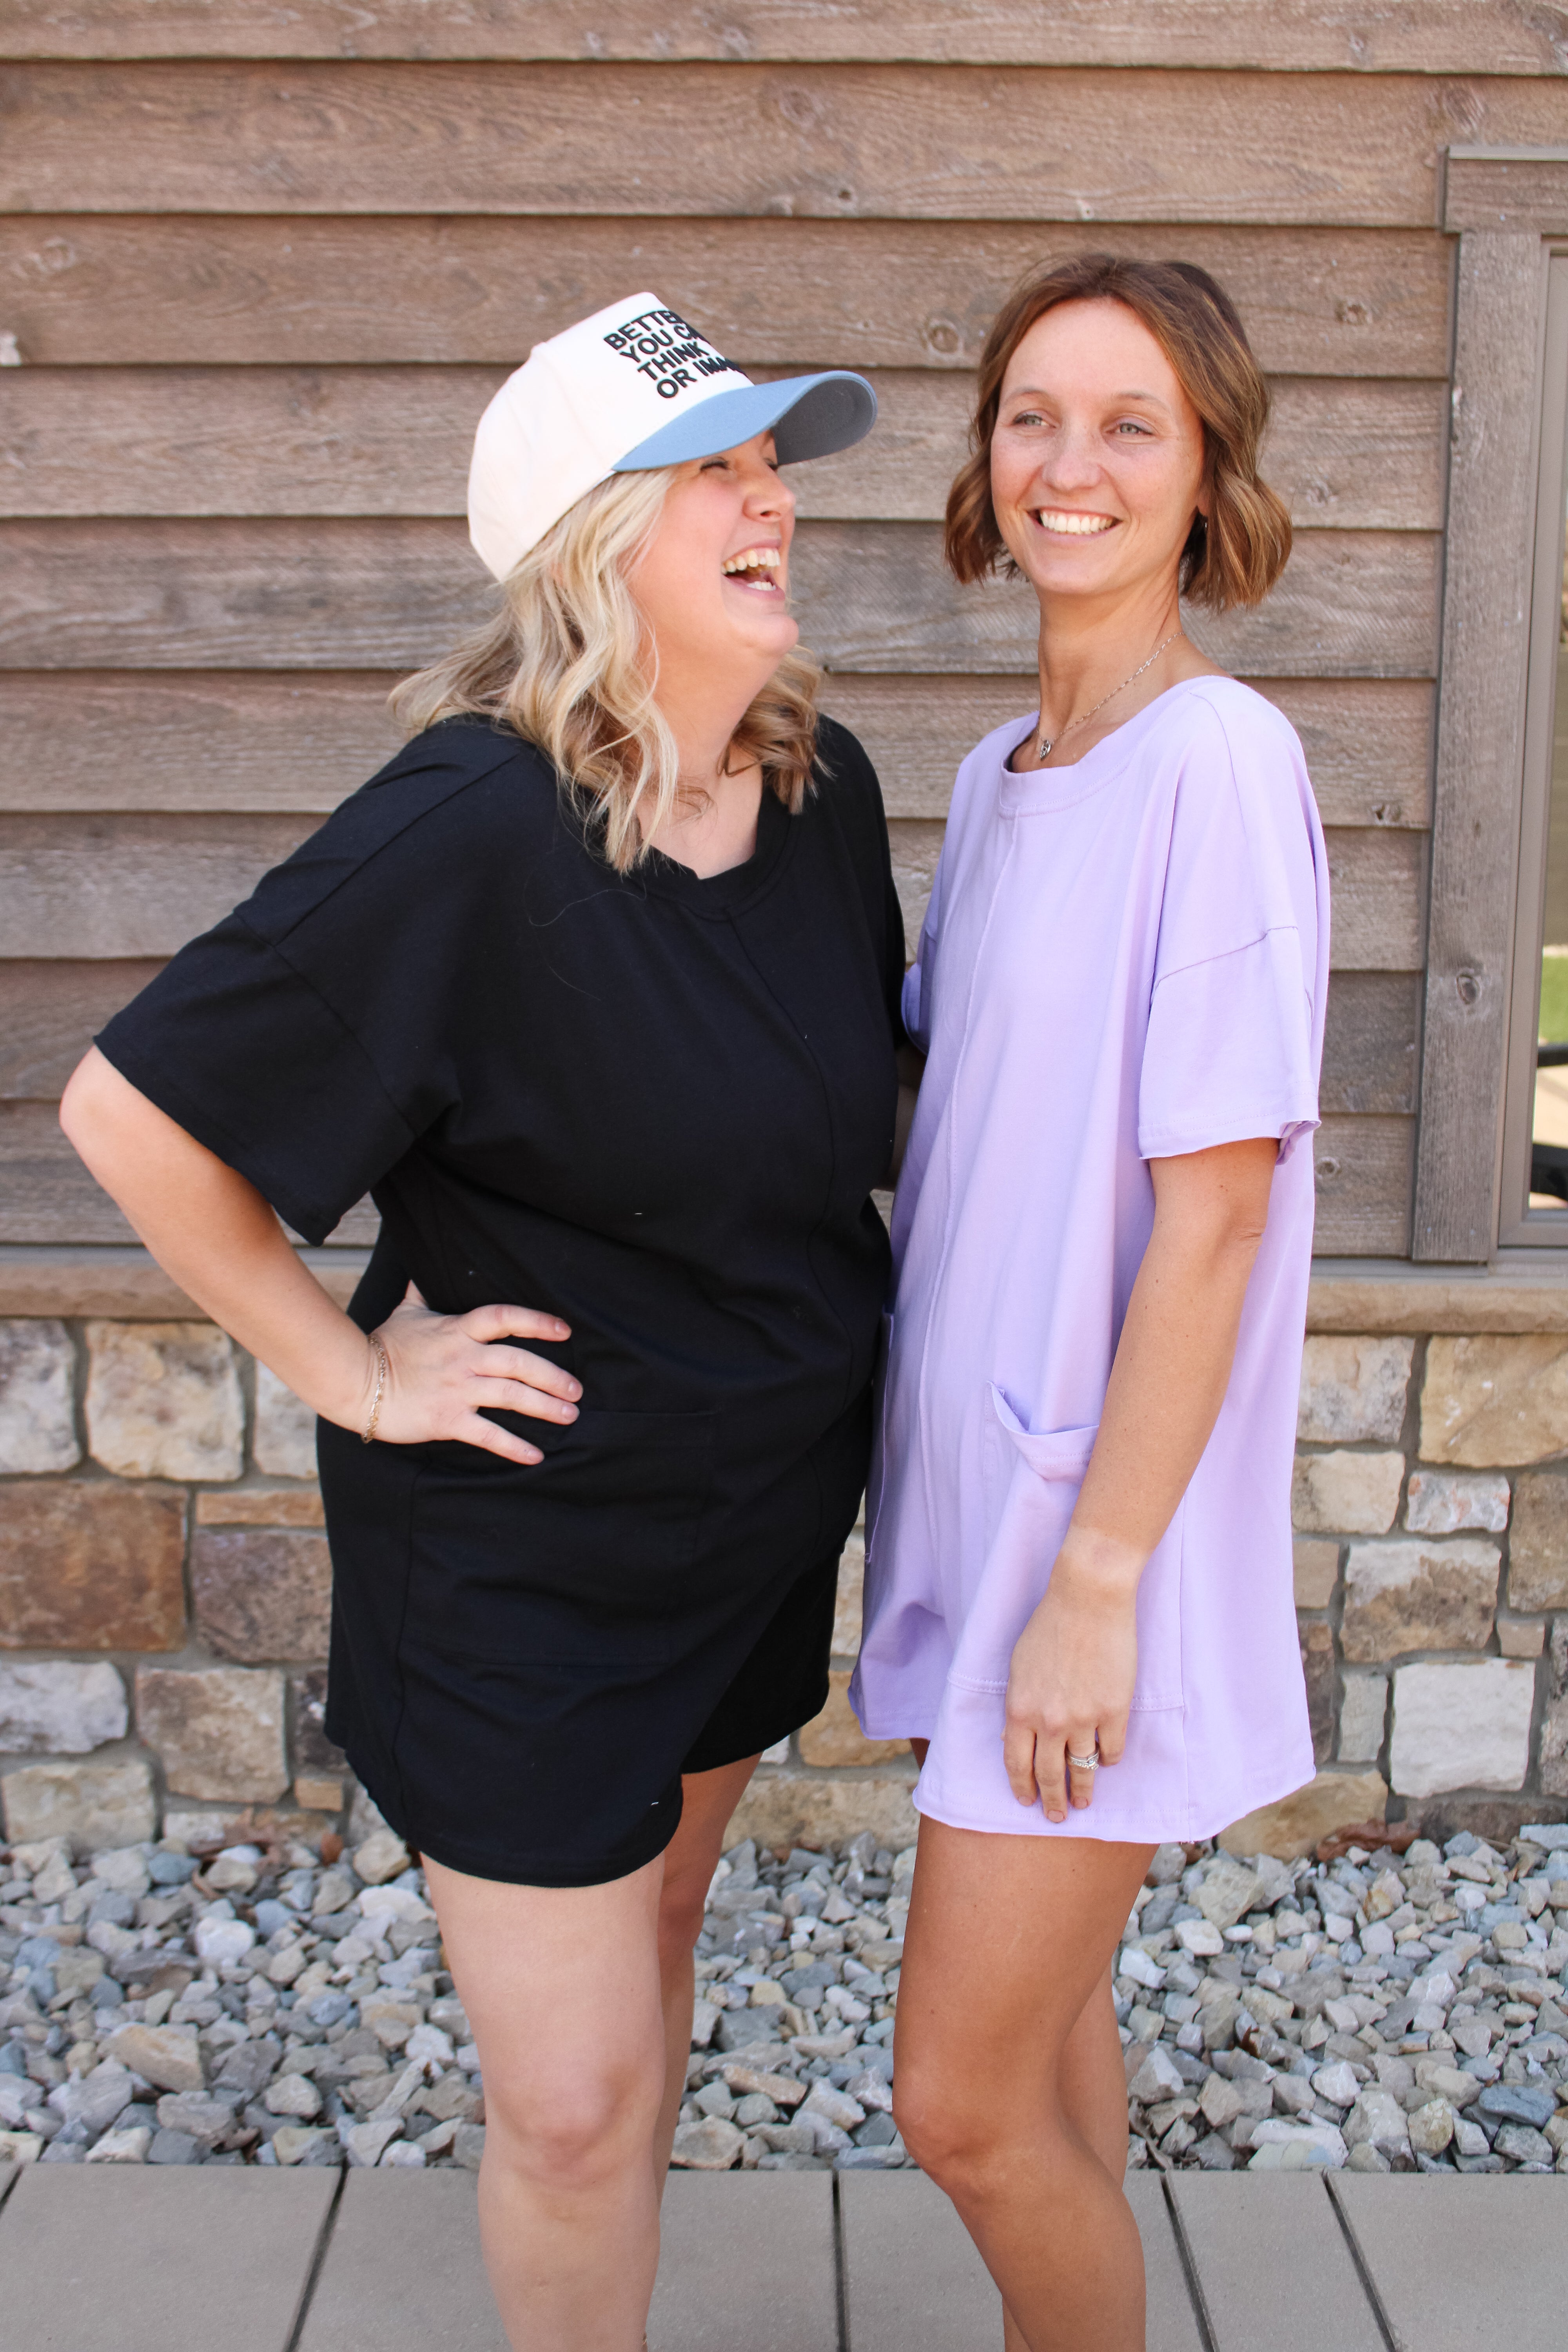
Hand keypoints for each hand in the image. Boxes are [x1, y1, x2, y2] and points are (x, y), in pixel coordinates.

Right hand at [355, 1283, 580, 1464]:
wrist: (354, 1380)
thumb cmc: (382, 1345)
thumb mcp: (406, 1311)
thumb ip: (422, 1291)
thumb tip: (424, 1266)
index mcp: (458, 1329)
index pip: (505, 1317)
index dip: (537, 1321)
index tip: (564, 1331)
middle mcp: (463, 1358)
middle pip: (519, 1362)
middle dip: (553, 1376)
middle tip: (576, 1389)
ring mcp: (457, 1389)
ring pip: (511, 1396)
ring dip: (545, 1407)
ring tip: (569, 1415)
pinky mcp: (447, 1419)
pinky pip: (488, 1434)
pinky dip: (514, 1446)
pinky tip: (536, 1455)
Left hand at [1002, 1530, 1140, 1823]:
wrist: (1087, 1599)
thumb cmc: (1048, 1626)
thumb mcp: (1018, 1666)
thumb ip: (1020, 1704)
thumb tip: (1020, 1736)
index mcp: (1020, 1709)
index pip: (1016, 1762)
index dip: (1022, 1787)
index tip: (1026, 1801)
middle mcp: (1050, 1721)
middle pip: (1049, 1774)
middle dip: (1052, 1801)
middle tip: (1056, 1817)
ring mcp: (1084, 1718)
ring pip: (1083, 1768)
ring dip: (1084, 1789)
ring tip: (1084, 1802)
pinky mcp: (1115, 1710)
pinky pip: (1112, 1749)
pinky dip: (1109, 1759)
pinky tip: (1107, 1762)